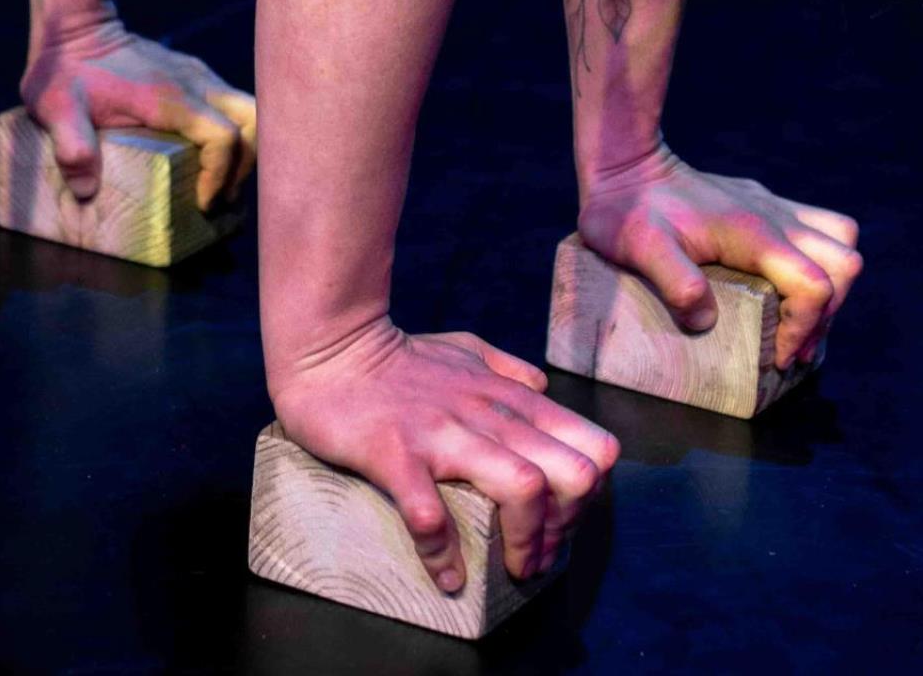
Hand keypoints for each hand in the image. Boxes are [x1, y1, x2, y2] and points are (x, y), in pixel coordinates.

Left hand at [21, 10, 256, 210]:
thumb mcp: (56, 109)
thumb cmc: (64, 71)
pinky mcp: (194, 75)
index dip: (221, 174)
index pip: (224, 137)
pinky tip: (203, 157)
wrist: (75, 26)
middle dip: (245, 164)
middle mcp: (194, 83)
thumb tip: (86, 190)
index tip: (202, 202)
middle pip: (253, 123)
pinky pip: (231, 106)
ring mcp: (198, 75)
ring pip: (249, 112)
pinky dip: (232, 135)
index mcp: (169, 98)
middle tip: (220, 196)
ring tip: (218, 183)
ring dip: (243, 150)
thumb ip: (71, 147)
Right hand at [270, 319, 619, 590]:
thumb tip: (540, 385)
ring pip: (523, 489)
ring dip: (525, 543)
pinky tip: (444, 574)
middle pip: (573, 475)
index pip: (593, 448)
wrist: (329, 349)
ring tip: (509, 569)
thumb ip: (508, 368)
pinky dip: (442, 552)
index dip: (590, 495)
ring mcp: (443, 434)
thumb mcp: (466, 349)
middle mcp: (488, 415)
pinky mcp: (396, 455)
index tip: (561, 522)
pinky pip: (431, 513)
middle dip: (566, 528)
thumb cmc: (396, 356)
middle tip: (537, 556)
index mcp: (509, 398)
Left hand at [578, 145, 862, 368]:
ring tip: (798, 317)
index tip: (777, 358)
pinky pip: (818, 228)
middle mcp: (775, 216)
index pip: (813, 285)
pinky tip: (783, 282)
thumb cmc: (628, 211)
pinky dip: (817, 260)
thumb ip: (676, 284)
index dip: (804, 328)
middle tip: (792, 347)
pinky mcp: (763, 202)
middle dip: (826, 314)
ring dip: (831, 283)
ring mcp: (773, 205)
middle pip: (843, 265)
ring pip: (840, 240)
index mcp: (754, 233)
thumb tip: (707, 323)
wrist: (627, 164)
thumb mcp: (640, 250)